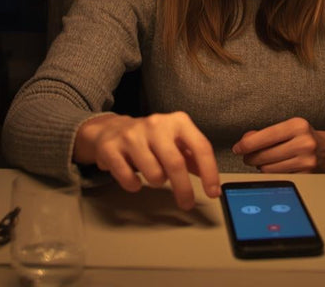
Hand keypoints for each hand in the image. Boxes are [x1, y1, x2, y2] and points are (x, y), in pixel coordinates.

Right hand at [73, 112, 219, 209]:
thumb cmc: (149, 138)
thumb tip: (211, 179)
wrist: (111, 130)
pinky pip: (128, 177)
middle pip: (176, 163)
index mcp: (177, 122)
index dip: (210, 172)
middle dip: (184, 189)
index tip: (213, 192)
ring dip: (157, 181)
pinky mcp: (111, 148)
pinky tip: (134, 180)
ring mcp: (132, 135)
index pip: (200, 147)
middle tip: (187, 203)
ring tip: (152, 174)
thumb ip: (192, 157)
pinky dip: (134, 185)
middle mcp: (156, 124)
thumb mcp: (175, 141)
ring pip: (153, 173)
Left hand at [232, 117, 324, 172]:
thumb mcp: (288, 128)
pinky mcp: (307, 175)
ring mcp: (307, 161)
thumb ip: (265, 133)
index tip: (238, 148)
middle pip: (264, 156)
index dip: (247, 144)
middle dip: (251, 157)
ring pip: (268, 169)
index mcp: (297, 126)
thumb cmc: (304, 137)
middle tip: (248, 156)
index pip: (265, 137)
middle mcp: (304, 143)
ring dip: (261, 166)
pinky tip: (276, 166)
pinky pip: (278, 177)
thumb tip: (244, 143)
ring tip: (264, 160)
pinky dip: (272, 173)